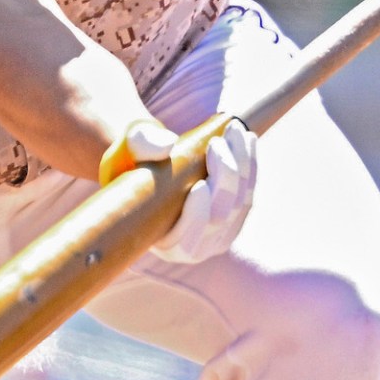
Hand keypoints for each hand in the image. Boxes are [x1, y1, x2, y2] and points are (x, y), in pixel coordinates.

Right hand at [113, 117, 257, 263]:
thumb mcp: (129, 153)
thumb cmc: (134, 165)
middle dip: (225, 178)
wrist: (151, 169)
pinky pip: (249, 192)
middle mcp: (196, 249)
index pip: (188, 243)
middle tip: (218, 141)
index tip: (198, 186)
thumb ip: (141, 146)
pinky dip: (250, 164)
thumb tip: (167, 145)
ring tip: (234, 130)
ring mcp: (220, 234)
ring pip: (241, 203)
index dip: (197, 218)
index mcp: (165, 247)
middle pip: (221, 218)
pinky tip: (247, 138)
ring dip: (242, 165)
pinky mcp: (236, 216)